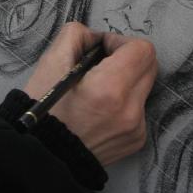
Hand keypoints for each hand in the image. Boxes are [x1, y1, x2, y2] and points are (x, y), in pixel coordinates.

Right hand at [24, 22, 156, 166]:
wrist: (42, 157)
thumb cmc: (42, 110)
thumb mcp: (51, 62)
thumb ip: (77, 34)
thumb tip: (96, 37)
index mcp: (110, 88)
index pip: (142, 49)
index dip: (119, 41)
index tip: (100, 49)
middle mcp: (130, 110)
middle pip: (149, 64)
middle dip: (126, 56)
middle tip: (99, 64)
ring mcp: (136, 128)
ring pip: (144, 85)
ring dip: (125, 78)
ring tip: (96, 89)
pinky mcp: (136, 140)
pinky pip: (139, 106)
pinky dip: (123, 100)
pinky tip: (99, 108)